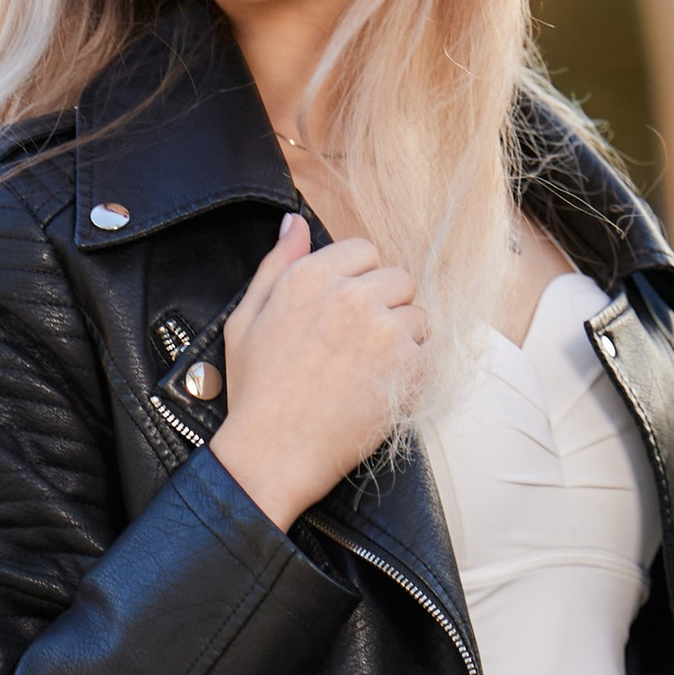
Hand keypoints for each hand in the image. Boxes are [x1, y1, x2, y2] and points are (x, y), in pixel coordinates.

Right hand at [210, 211, 424, 525]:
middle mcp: (348, 295)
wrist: (273, 452)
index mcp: (307, 278)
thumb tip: (294, 222)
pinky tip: (379, 386)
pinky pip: (426, 350)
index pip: (363, 250)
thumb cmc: (256, 391)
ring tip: (369, 369)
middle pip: (397, 278)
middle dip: (385, 305)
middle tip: (360, 343)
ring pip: (417, 314)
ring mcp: (381, 328)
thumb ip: (276, 264)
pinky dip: (411, 368)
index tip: (347, 311)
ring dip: (403, 337)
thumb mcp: (246, 319)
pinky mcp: (404, 364)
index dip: (358, 280)